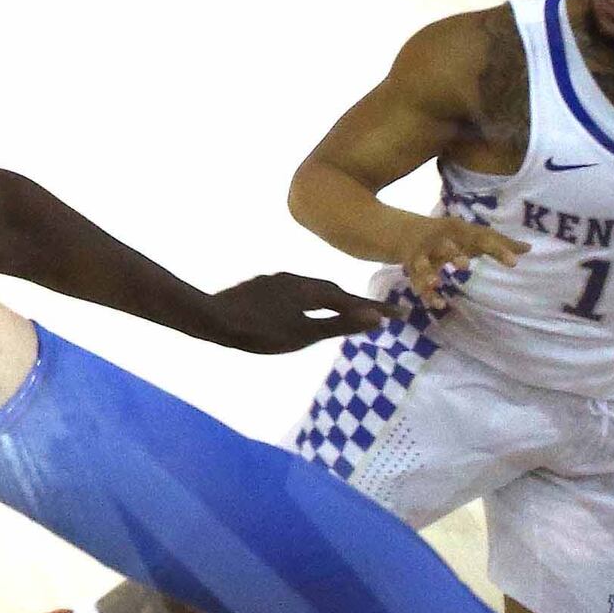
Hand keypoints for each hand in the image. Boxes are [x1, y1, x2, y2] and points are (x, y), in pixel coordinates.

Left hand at [194, 272, 389, 352]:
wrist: (210, 319)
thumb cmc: (258, 332)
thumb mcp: (303, 333)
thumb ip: (339, 324)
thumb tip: (376, 317)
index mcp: (308, 290)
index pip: (350, 299)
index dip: (375, 308)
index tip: (402, 314)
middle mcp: (294, 279)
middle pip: (333, 291)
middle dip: (356, 302)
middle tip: (379, 314)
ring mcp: (275, 281)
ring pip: (312, 290)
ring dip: (333, 300)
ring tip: (347, 311)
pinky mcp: (260, 288)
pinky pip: (296, 292)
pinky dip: (311, 300)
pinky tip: (304, 309)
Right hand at [397, 215, 524, 309]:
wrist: (407, 232)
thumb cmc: (451, 235)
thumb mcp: (473, 235)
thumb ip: (498, 242)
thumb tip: (529, 248)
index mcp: (457, 230)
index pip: (480, 238)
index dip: (496, 249)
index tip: (514, 263)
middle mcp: (438, 241)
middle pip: (444, 246)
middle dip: (452, 254)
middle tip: (465, 265)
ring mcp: (422, 255)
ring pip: (422, 264)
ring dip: (428, 273)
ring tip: (436, 283)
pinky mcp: (412, 269)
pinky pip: (417, 282)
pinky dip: (426, 293)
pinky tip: (438, 304)